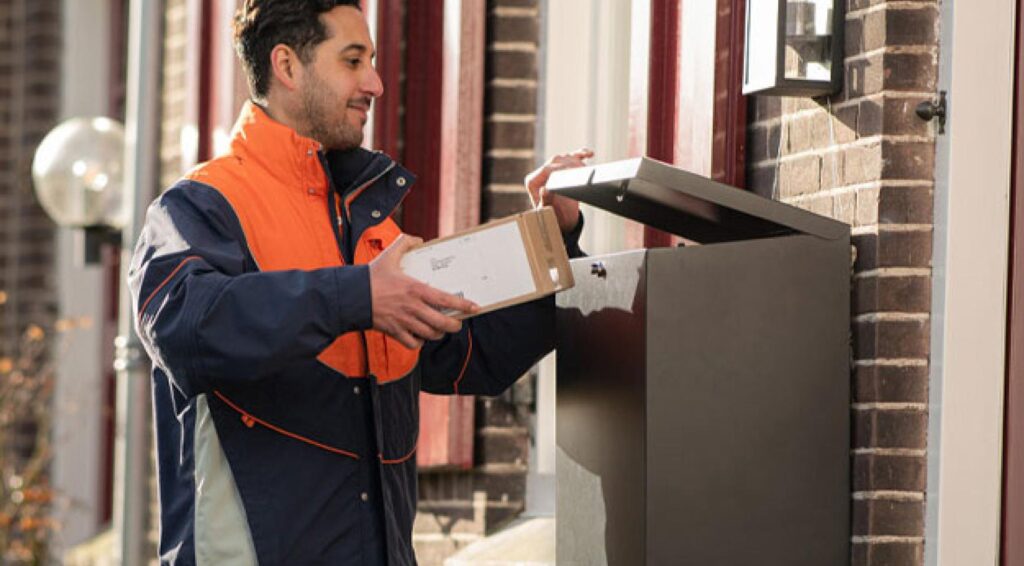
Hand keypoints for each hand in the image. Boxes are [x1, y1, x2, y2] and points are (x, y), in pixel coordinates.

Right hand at [368, 234, 478, 348]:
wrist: (350, 296)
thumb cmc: (370, 277)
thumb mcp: (388, 255)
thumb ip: (404, 243)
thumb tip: (418, 239)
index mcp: (415, 289)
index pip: (446, 300)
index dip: (463, 305)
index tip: (474, 308)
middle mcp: (413, 308)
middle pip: (442, 323)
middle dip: (454, 325)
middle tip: (457, 322)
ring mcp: (404, 322)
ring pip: (430, 335)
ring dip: (438, 333)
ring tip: (440, 329)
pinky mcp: (394, 332)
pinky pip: (413, 343)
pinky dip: (419, 342)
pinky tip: (420, 336)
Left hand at [525, 148, 593, 231]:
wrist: (562, 219)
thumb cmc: (553, 216)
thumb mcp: (549, 211)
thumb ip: (546, 200)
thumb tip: (544, 189)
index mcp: (533, 182)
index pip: (546, 169)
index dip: (559, 169)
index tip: (572, 175)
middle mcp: (541, 173)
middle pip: (556, 160)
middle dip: (570, 164)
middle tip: (581, 173)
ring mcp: (552, 169)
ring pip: (564, 157)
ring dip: (577, 160)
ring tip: (584, 171)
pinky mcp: (563, 168)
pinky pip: (571, 157)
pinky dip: (581, 154)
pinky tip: (589, 154)